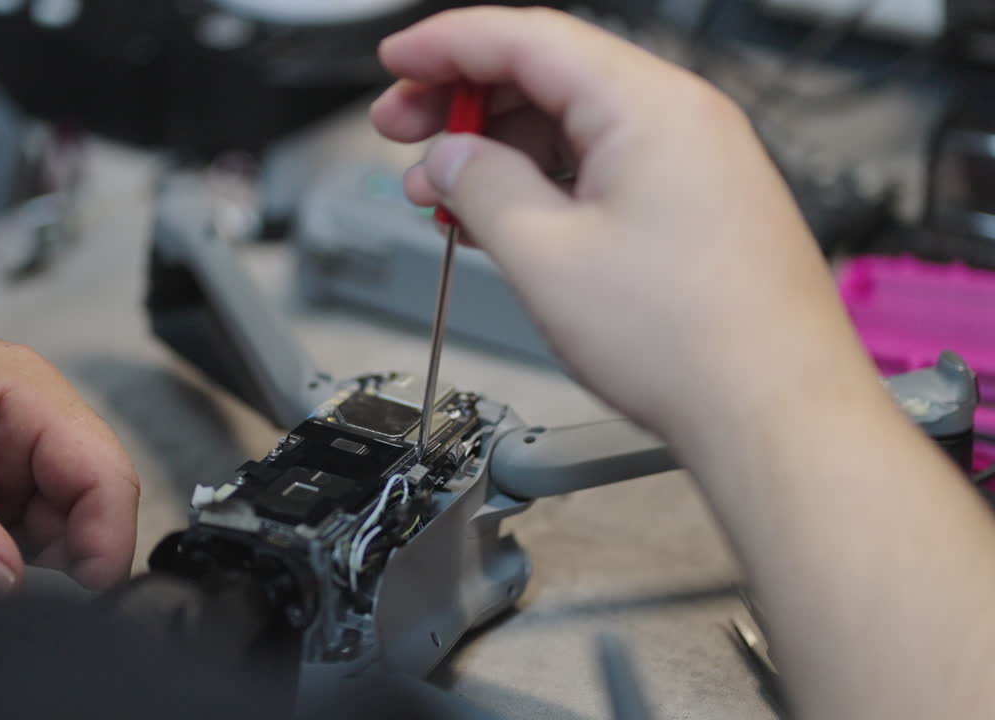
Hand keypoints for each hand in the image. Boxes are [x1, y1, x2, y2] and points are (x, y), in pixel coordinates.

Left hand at [0, 303, 138, 593]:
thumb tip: (4, 584)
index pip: (102, 467)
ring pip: (43, 529)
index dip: (106, 532)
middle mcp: (25, 420)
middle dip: (54, 554)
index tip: (87, 590)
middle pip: (82, 504)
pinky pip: (1, 537)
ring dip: (10, 560)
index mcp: (24, 389)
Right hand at [370, 7, 878, 442]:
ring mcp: (698, 163)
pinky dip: (545, 186)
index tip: (398, 61)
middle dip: (464, 103)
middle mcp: (683, 119)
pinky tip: (501, 221)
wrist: (775, 415)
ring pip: (575, 128)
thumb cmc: (691, 343)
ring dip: (499, 153)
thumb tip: (450, 158)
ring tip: (442, 196)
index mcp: (649, 106)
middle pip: (549, 77)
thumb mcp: (546, 257)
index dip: (447, 45)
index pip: (527, 39)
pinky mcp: (699, 207)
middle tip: (402, 132)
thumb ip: (483, 188)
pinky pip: (605, 171)